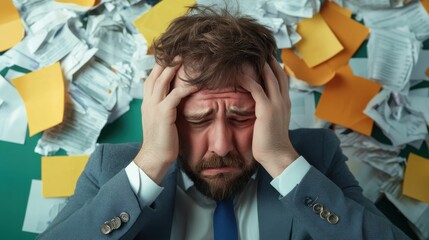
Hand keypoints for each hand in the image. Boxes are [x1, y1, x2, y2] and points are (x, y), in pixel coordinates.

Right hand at [134, 60, 196, 183]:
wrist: (154, 158)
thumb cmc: (161, 140)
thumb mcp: (161, 119)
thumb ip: (166, 106)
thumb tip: (178, 97)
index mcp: (147, 102)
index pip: (152, 77)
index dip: (161, 65)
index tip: (173, 55)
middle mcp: (148, 101)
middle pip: (156, 73)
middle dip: (167, 60)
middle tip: (181, 49)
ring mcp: (154, 106)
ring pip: (163, 80)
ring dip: (175, 67)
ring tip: (187, 57)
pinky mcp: (163, 114)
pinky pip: (175, 96)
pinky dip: (185, 87)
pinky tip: (196, 83)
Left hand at [240, 57, 298, 177]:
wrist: (277, 156)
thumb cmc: (271, 142)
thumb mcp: (271, 122)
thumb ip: (267, 110)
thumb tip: (258, 105)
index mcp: (284, 102)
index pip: (281, 78)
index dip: (273, 66)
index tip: (264, 56)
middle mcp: (283, 99)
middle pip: (277, 72)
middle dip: (268, 59)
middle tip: (256, 48)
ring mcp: (276, 103)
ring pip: (268, 76)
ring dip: (258, 64)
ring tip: (248, 54)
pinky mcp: (266, 109)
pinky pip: (256, 88)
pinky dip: (248, 79)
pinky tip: (239, 73)